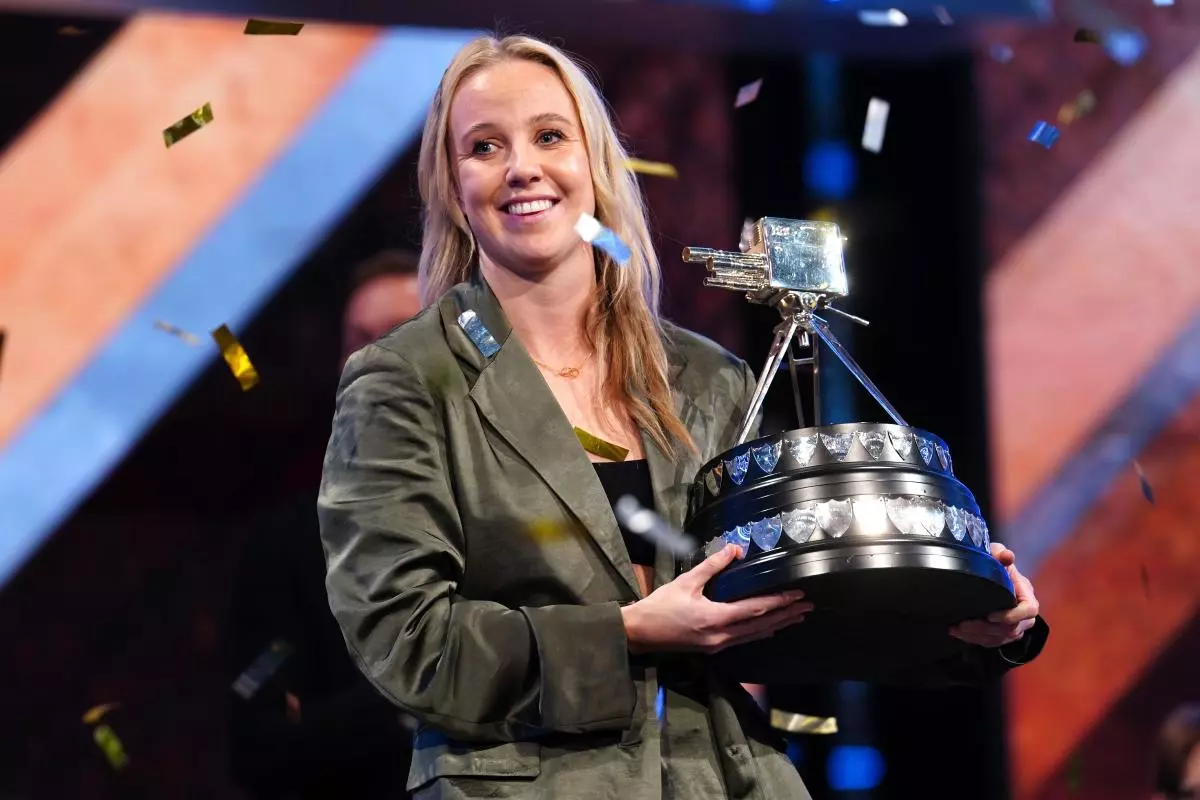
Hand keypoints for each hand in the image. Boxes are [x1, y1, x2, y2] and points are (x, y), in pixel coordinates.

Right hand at [621, 544, 811, 654]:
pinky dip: (761, 631)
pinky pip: (744, 640)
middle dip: (786, 615)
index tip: (797, 595)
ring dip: (777, 625)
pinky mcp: (713, 648)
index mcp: (716, 618)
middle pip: (762, 625)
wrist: (641, 632)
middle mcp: (722, 635)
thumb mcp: (686, 581)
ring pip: (755, 635)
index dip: (779, 602)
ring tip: (796, 617)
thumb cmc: (661, 605)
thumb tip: (735, 549)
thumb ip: (712, 565)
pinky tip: (769, 628)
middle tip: (807, 607)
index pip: (756, 609)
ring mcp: (718, 645)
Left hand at [949, 542, 1039, 647]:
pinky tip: (958, 633)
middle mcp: (1025, 617)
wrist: (996, 581)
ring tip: (956, 629)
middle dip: (985, 628)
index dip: (1012, 616)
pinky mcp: (1003, 636)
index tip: (991, 615)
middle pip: (1010, 629)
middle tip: (963, 624)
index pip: (1029, 610)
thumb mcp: (998, 555)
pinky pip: (991, 642)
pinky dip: (974, 639)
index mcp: (1028, 597)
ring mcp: (1015, 628)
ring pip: (999, 638)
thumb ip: (1000, 553)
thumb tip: (1007, 555)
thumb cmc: (998, 567)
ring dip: (976, 636)